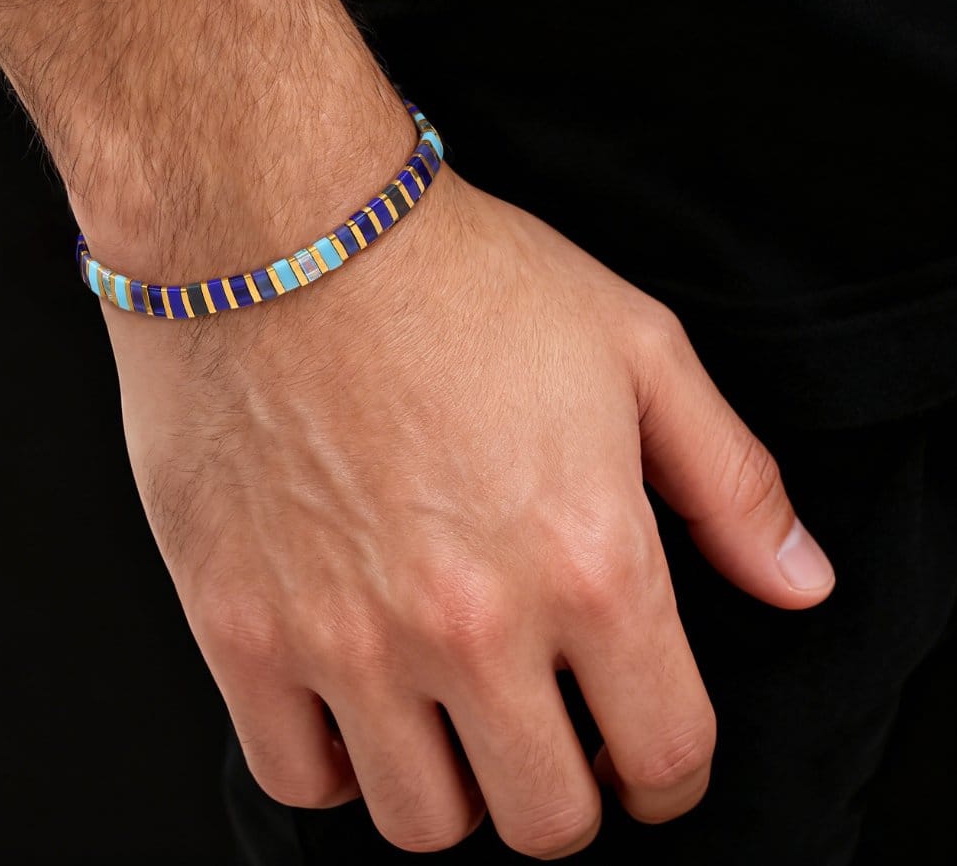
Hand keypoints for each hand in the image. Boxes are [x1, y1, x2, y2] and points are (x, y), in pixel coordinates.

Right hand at [101, 166, 833, 859]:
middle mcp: (472, 622)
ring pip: (423, 822)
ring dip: (453, 786)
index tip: (644, 759)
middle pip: (546, 818)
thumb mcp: (632, 346)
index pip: (665, 752)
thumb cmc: (450, 274)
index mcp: (587, 557)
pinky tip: (350, 700)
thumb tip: (796, 580)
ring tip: (446, 712)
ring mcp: (346, 637)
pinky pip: (297, 777)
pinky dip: (335, 764)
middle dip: (568, 790)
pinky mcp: (240, 629)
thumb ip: (729, 480)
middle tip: (548, 733)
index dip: (670, 777)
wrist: (278, 230)